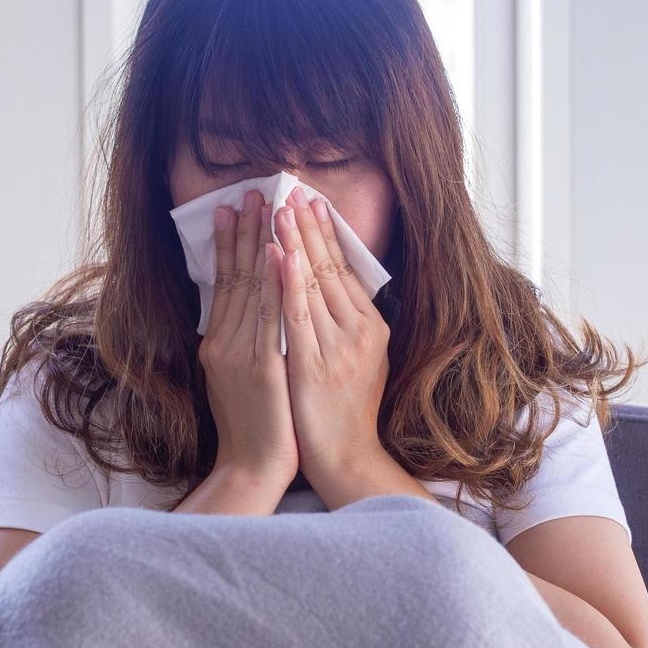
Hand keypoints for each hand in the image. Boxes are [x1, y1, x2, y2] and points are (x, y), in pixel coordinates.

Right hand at [199, 191, 298, 490]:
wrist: (253, 470)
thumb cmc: (256, 429)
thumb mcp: (241, 379)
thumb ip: (242, 344)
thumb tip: (246, 312)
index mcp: (218, 345)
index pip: (225, 284)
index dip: (229, 245)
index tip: (234, 208)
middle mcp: (224, 344)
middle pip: (234, 277)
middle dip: (242, 231)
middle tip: (249, 190)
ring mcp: (241, 354)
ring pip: (250, 288)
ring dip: (257, 243)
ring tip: (264, 206)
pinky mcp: (262, 368)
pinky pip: (269, 316)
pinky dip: (273, 282)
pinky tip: (277, 253)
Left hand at [272, 185, 391, 484]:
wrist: (345, 460)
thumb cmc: (345, 416)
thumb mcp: (359, 363)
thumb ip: (350, 328)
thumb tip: (338, 292)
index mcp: (370, 329)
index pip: (344, 271)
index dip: (326, 235)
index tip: (311, 202)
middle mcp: (358, 333)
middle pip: (330, 269)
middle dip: (307, 227)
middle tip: (291, 188)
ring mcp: (337, 348)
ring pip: (313, 284)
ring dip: (294, 242)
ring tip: (277, 208)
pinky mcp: (313, 366)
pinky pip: (297, 316)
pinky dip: (287, 282)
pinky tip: (277, 255)